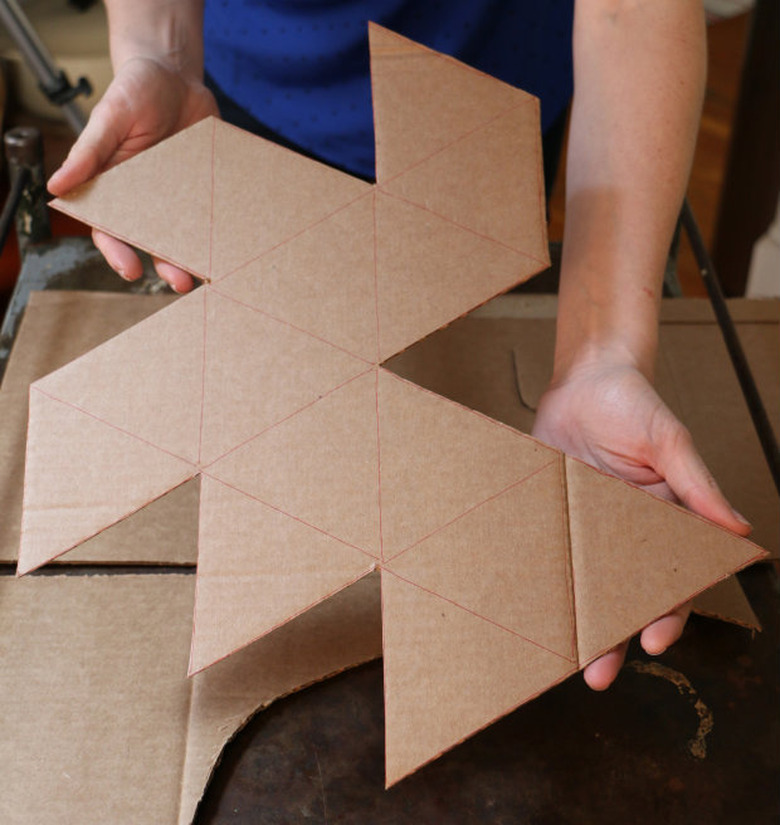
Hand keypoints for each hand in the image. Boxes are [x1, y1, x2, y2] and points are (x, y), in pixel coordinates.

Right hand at [48, 56, 218, 292]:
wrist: (177, 74)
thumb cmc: (134, 91)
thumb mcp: (110, 116)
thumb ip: (89, 152)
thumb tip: (57, 185)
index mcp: (117, 188)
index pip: (111, 229)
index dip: (119, 252)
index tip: (131, 270)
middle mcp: (149, 200)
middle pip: (154, 241)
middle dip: (166, 265)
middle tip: (181, 281)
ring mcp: (182, 198)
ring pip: (187, 236)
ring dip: (197, 257)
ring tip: (210, 273)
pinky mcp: (208, 191)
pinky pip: (215, 215)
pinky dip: (223, 231)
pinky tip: (234, 243)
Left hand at [532, 357, 750, 690]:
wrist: (582, 378)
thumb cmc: (634, 402)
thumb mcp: (669, 439)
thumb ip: (696, 481)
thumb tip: (738, 528)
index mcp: (662, 518)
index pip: (669, 575)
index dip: (665, 610)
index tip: (653, 640)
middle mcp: (621, 530)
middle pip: (619, 591)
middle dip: (611, 633)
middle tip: (596, 673)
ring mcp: (583, 524)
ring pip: (581, 581)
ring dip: (573, 619)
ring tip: (559, 655)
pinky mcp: (552, 512)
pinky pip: (546, 550)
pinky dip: (540, 577)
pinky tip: (527, 605)